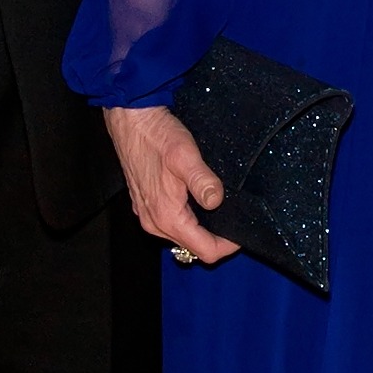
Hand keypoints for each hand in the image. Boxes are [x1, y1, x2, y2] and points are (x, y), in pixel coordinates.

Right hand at [105, 104, 240, 262]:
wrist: (130, 121)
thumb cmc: (156, 136)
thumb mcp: (185, 156)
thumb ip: (203, 182)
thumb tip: (217, 201)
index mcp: (167, 216)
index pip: (205, 251)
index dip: (228, 246)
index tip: (242, 233)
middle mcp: (154, 223)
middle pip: (193, 248)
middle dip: (217, 240)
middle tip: (235, 222)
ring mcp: (147, 215)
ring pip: (181, 237)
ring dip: (202, 231)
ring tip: (220, 212)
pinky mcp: (144, 205)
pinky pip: (170, 224)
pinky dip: (187, 221)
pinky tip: (197, 203)